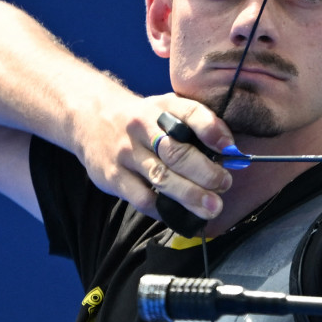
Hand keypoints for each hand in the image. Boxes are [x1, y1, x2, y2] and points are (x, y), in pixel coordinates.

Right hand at [74, 92, 233, 221]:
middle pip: (177, 152)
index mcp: (162, 107)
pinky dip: (165, 209)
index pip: (190, 112)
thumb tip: (230, 152)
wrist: (91, 118)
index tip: (230, 149)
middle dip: (205, 172)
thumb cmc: (143, 120)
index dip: (212, 131)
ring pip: (161, 177)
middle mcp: (142, 126)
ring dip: (190, 195)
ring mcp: (126, 152)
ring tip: (211, 207)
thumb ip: (196, 126)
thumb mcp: (166, 109)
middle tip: (224, 184)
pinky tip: (181, 214)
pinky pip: (142, 198)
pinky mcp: (112, 176)